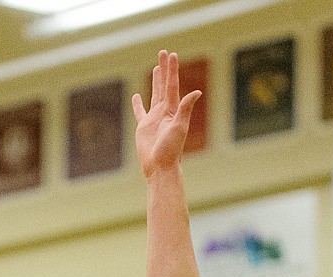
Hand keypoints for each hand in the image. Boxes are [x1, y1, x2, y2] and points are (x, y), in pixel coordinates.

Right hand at [132, 50, 200, 177]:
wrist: (160, 167)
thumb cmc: (171, 150)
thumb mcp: (179, 128)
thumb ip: (185, 109)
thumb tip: (197, 92)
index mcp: (172, 110)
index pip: (172, 85)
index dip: (172, 70)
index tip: (171, 54)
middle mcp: (164, 111)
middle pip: (164, 85)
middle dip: (164, 69)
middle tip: (163, 52)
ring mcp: (153, 118)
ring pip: (154, 94)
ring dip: (155, 81)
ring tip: (156, 68)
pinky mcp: (144, 127)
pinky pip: (140, 111)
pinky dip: (138, 104)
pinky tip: (136, 96)